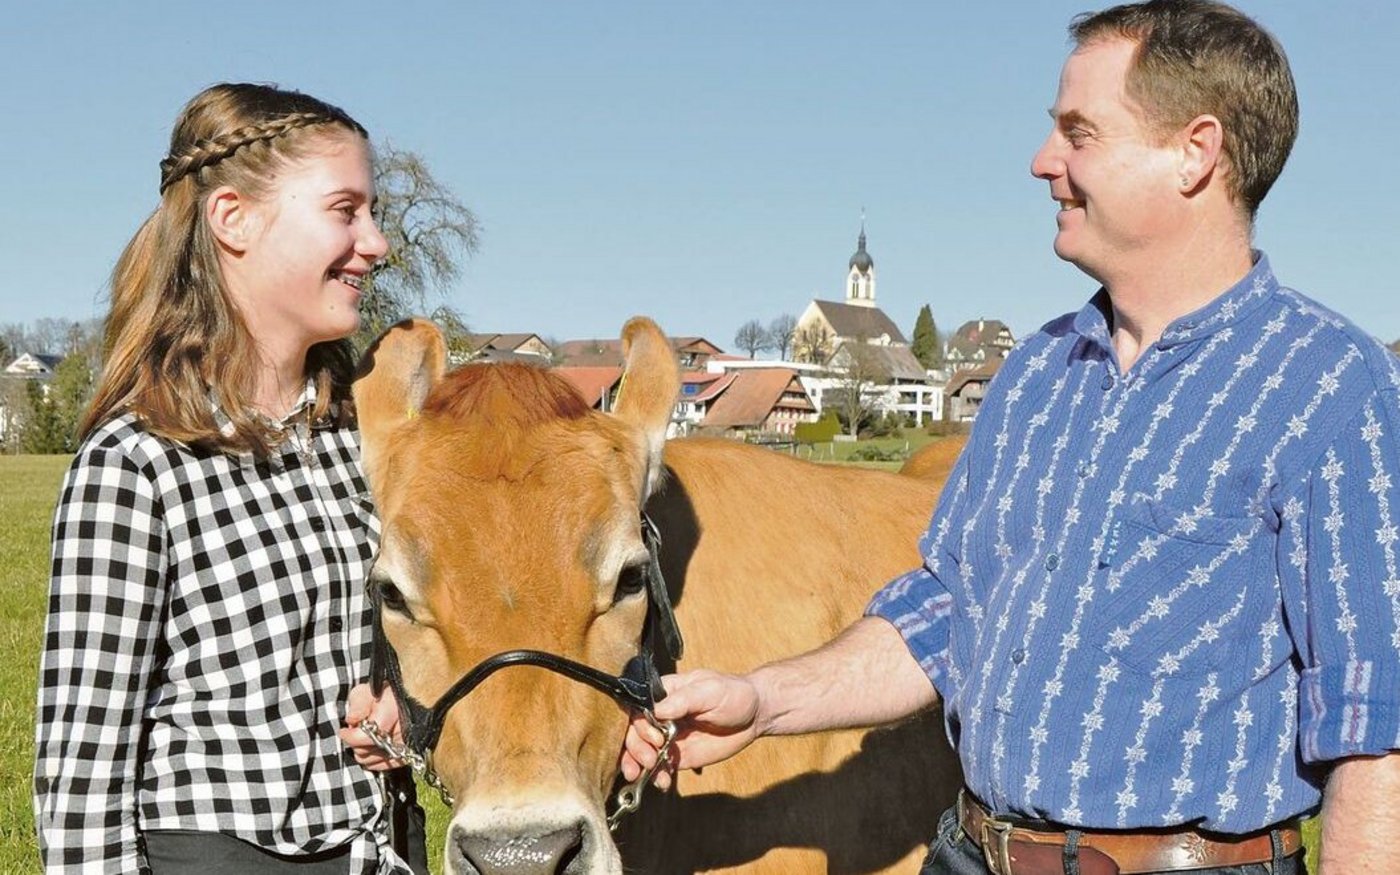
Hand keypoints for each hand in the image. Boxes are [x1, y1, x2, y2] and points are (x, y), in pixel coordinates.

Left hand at [339, 683, 403, 771]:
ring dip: (364, 751)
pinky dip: (374, 759)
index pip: (364, 737)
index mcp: (393, 711)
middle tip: (358, 730)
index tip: (344, 730)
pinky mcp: (409, 755)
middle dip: (356, 742)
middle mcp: (403, 730)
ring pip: (372, 761)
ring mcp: (407, 745)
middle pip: (366, 751)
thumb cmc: (383, 695)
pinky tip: (373, 746)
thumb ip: (358, 704)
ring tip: (367, 736)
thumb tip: (352, 720)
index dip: (349, 735)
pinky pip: (383, 766)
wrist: (408, 698)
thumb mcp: (367, 691)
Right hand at [620, 669, 761, 791]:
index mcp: (664, 693)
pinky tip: (663, 782)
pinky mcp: (677, 755)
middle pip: (633, 732)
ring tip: (645, 775)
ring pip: (641, 751)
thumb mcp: (710, 691)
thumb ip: (684, 700)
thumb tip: (657, 710)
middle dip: (636, 748)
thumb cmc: (734, 694)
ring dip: (637, 764)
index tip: (655, 737)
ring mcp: (667, 737)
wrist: (754, 716)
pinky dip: (656, 776)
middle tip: (650, 760)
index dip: (638, 724)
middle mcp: (661, 715)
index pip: (637, 707)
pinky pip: (659, 767)